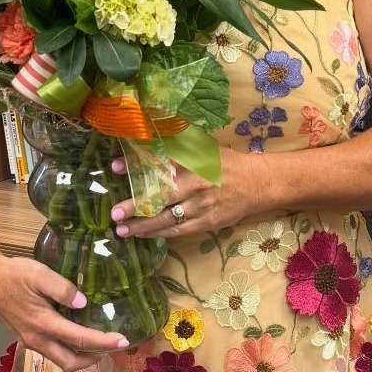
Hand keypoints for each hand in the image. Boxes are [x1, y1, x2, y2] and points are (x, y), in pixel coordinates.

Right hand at [0, 252, 128, 370]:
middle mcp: (37, 338)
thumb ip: (63, 289)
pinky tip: (74, 334)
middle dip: (93, 359)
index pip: (79, 339)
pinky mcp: (25, 336)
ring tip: (97, 343)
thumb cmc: (13, 274)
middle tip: (111, 347)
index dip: (103, 342)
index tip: (122, 341)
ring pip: (59, 358)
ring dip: (79, 356)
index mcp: (43, 324)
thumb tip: (83, 304)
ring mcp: (30, 339)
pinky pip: (50, 350)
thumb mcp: (40, 274)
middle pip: (69, 362)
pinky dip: (67, 349)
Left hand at [108, 147, 270, 237]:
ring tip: (121, 230)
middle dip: (135, 206)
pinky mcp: (206, 223)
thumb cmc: (228, 163)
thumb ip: (181, 145)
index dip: (136, 165)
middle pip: (160, 196)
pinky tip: (144, 234)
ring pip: (167, 219)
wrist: (257, 183)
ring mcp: (201, 206)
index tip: (114, 167)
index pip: (160, 162)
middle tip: (114, 213)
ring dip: (143, 225)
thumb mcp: (205, 148)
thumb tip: (151, 136)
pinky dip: (160, 233)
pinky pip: (179, 230)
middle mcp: (196, 185)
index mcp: (194, 162)